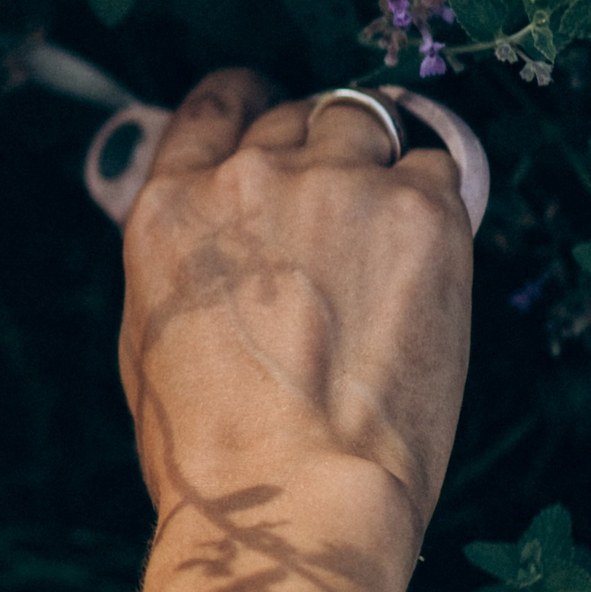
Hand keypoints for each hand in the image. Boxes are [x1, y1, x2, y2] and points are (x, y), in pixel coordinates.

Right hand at [118, 70, 472, 555]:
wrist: (297, 488)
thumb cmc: (215, 448)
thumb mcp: (152, 338)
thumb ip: (184, 260)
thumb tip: (215, 238)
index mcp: (171, 207)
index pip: (216, 105)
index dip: (247, 102)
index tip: (266, 113)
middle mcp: (250, 177)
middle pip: (295, 115)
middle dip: (315, 148)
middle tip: (335, 205)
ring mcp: (341, 185)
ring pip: (366, 123)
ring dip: (375, 160)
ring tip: (384, 227)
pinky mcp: (423, 211)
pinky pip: (438, 166)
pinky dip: (434, 197)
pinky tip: (425, 254)